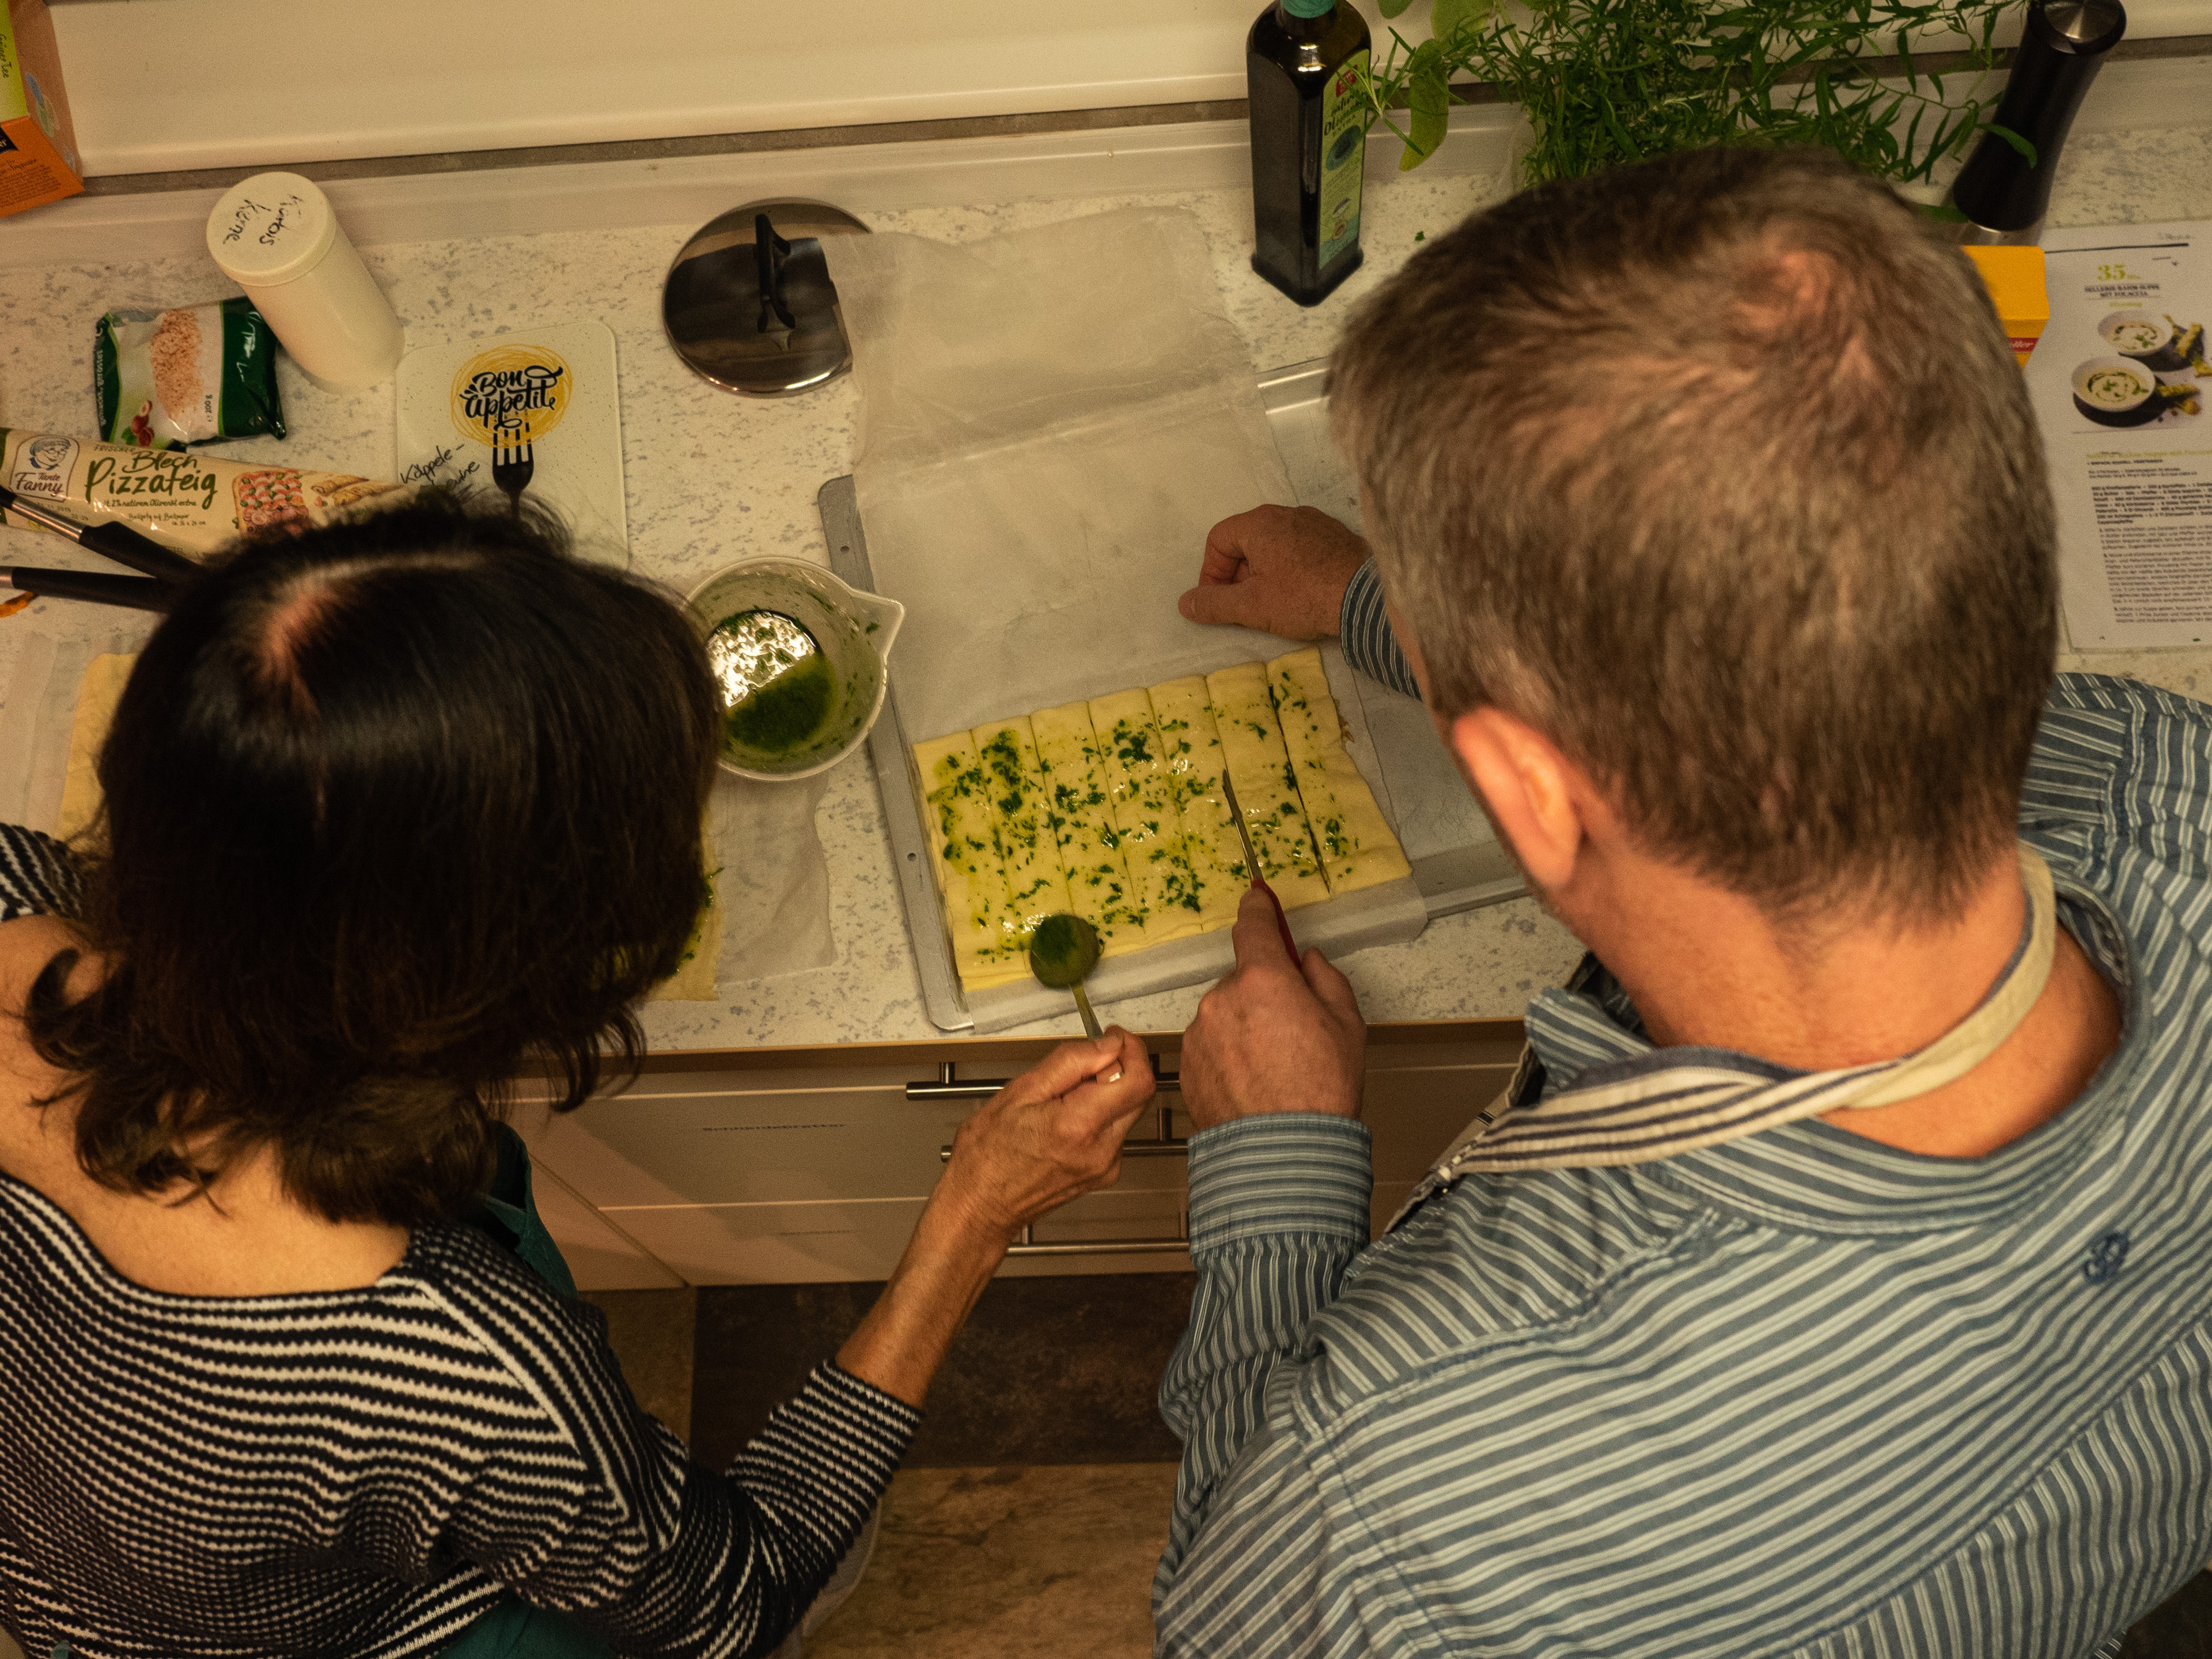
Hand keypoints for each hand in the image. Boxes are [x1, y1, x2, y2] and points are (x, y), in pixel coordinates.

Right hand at [933, 1028, 1156, 1243]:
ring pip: (1127, 1112)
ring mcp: (1106, 1165)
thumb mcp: (1020, 1091)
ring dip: (1106, 1093)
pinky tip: (1064, 1121)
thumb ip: (1071, 1062)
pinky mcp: (1103, 1174)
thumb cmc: (988, 1155)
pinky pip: (1114, 1132)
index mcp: (1079, 1125)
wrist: (981, 1206)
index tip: (1114, 1039)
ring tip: (1062, 1099)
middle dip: (1118, 1069)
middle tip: (1083, 1064)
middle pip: (1139, 1094)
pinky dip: (1098, 1116)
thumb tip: (1107, 1044)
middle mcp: (1101, 1149)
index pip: (1138, 1080)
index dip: (1132, 1051)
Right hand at [1179, 505, 1371, 638]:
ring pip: (1275, 545)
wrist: (1368, 597)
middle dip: (1239, 575)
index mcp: (1260, 523)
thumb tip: (1186, 603)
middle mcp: (1286, 514)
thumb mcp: (1251, 606)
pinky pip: (1301, 548)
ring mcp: (1315, 522)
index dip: (1211, 573)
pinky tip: (1303, 593)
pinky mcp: (1336, 536)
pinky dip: (1292, 568)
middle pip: (1246, 541)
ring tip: (1275, 603)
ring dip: (1265, 572)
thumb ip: (1214, 604)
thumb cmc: (1304, 597)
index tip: (1218, 601)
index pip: (1218, 540)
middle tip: (1246, 605)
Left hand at [1180, 889, 1366, 1130]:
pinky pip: (1210, 1047)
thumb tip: (1307, 961)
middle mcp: (1222, 999)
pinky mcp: (1187, 1067)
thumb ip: (1325, 979)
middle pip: (1243, 981)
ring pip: (1224, 1016)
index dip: (1258, 909)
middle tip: (1293, 1034)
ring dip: (1243, 1029)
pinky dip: (1227, 1057)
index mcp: (1263, 980)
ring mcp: (1199, 1034)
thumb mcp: (1347, 1025)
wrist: (1284, 1156)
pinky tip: (1252, 1085)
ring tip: (1274, 1070)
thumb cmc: (1321, 1092)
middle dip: (1264, 996)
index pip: (1253, 927)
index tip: (1257, 898)